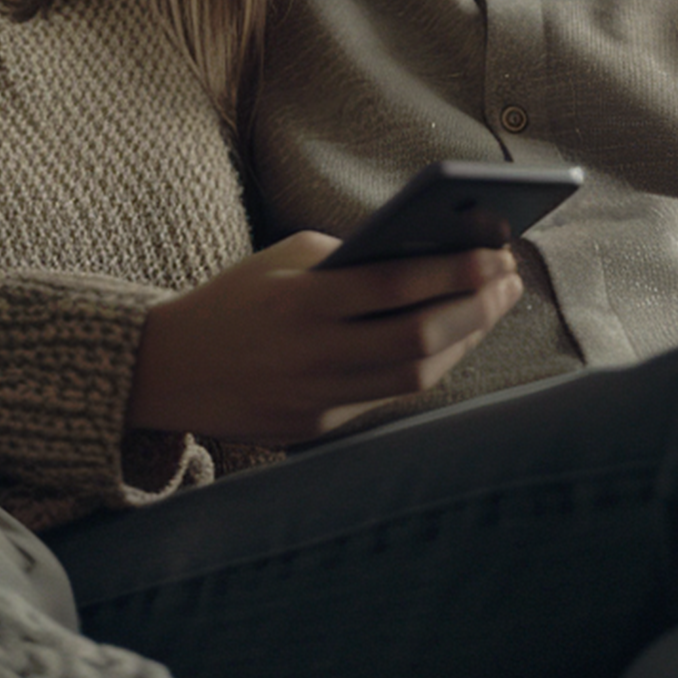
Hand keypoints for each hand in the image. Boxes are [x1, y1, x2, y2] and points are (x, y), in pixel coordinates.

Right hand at [126, 233, 522, 444]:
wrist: (169, 368)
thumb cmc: (238, 298)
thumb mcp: (284, 259)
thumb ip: (351, 257)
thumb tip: (432, 256)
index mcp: (301, 302)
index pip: (395, 285)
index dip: (454, 270)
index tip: (497, 251)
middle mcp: (312, 354)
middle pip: (418, 337)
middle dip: (475, 307)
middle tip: (509, 279)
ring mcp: (316, 397)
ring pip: (414, 375)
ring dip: (463, 338)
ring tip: (491, 306)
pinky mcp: (317, 427)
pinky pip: (388, 396)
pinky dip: (427, 364)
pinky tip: (453, 337)